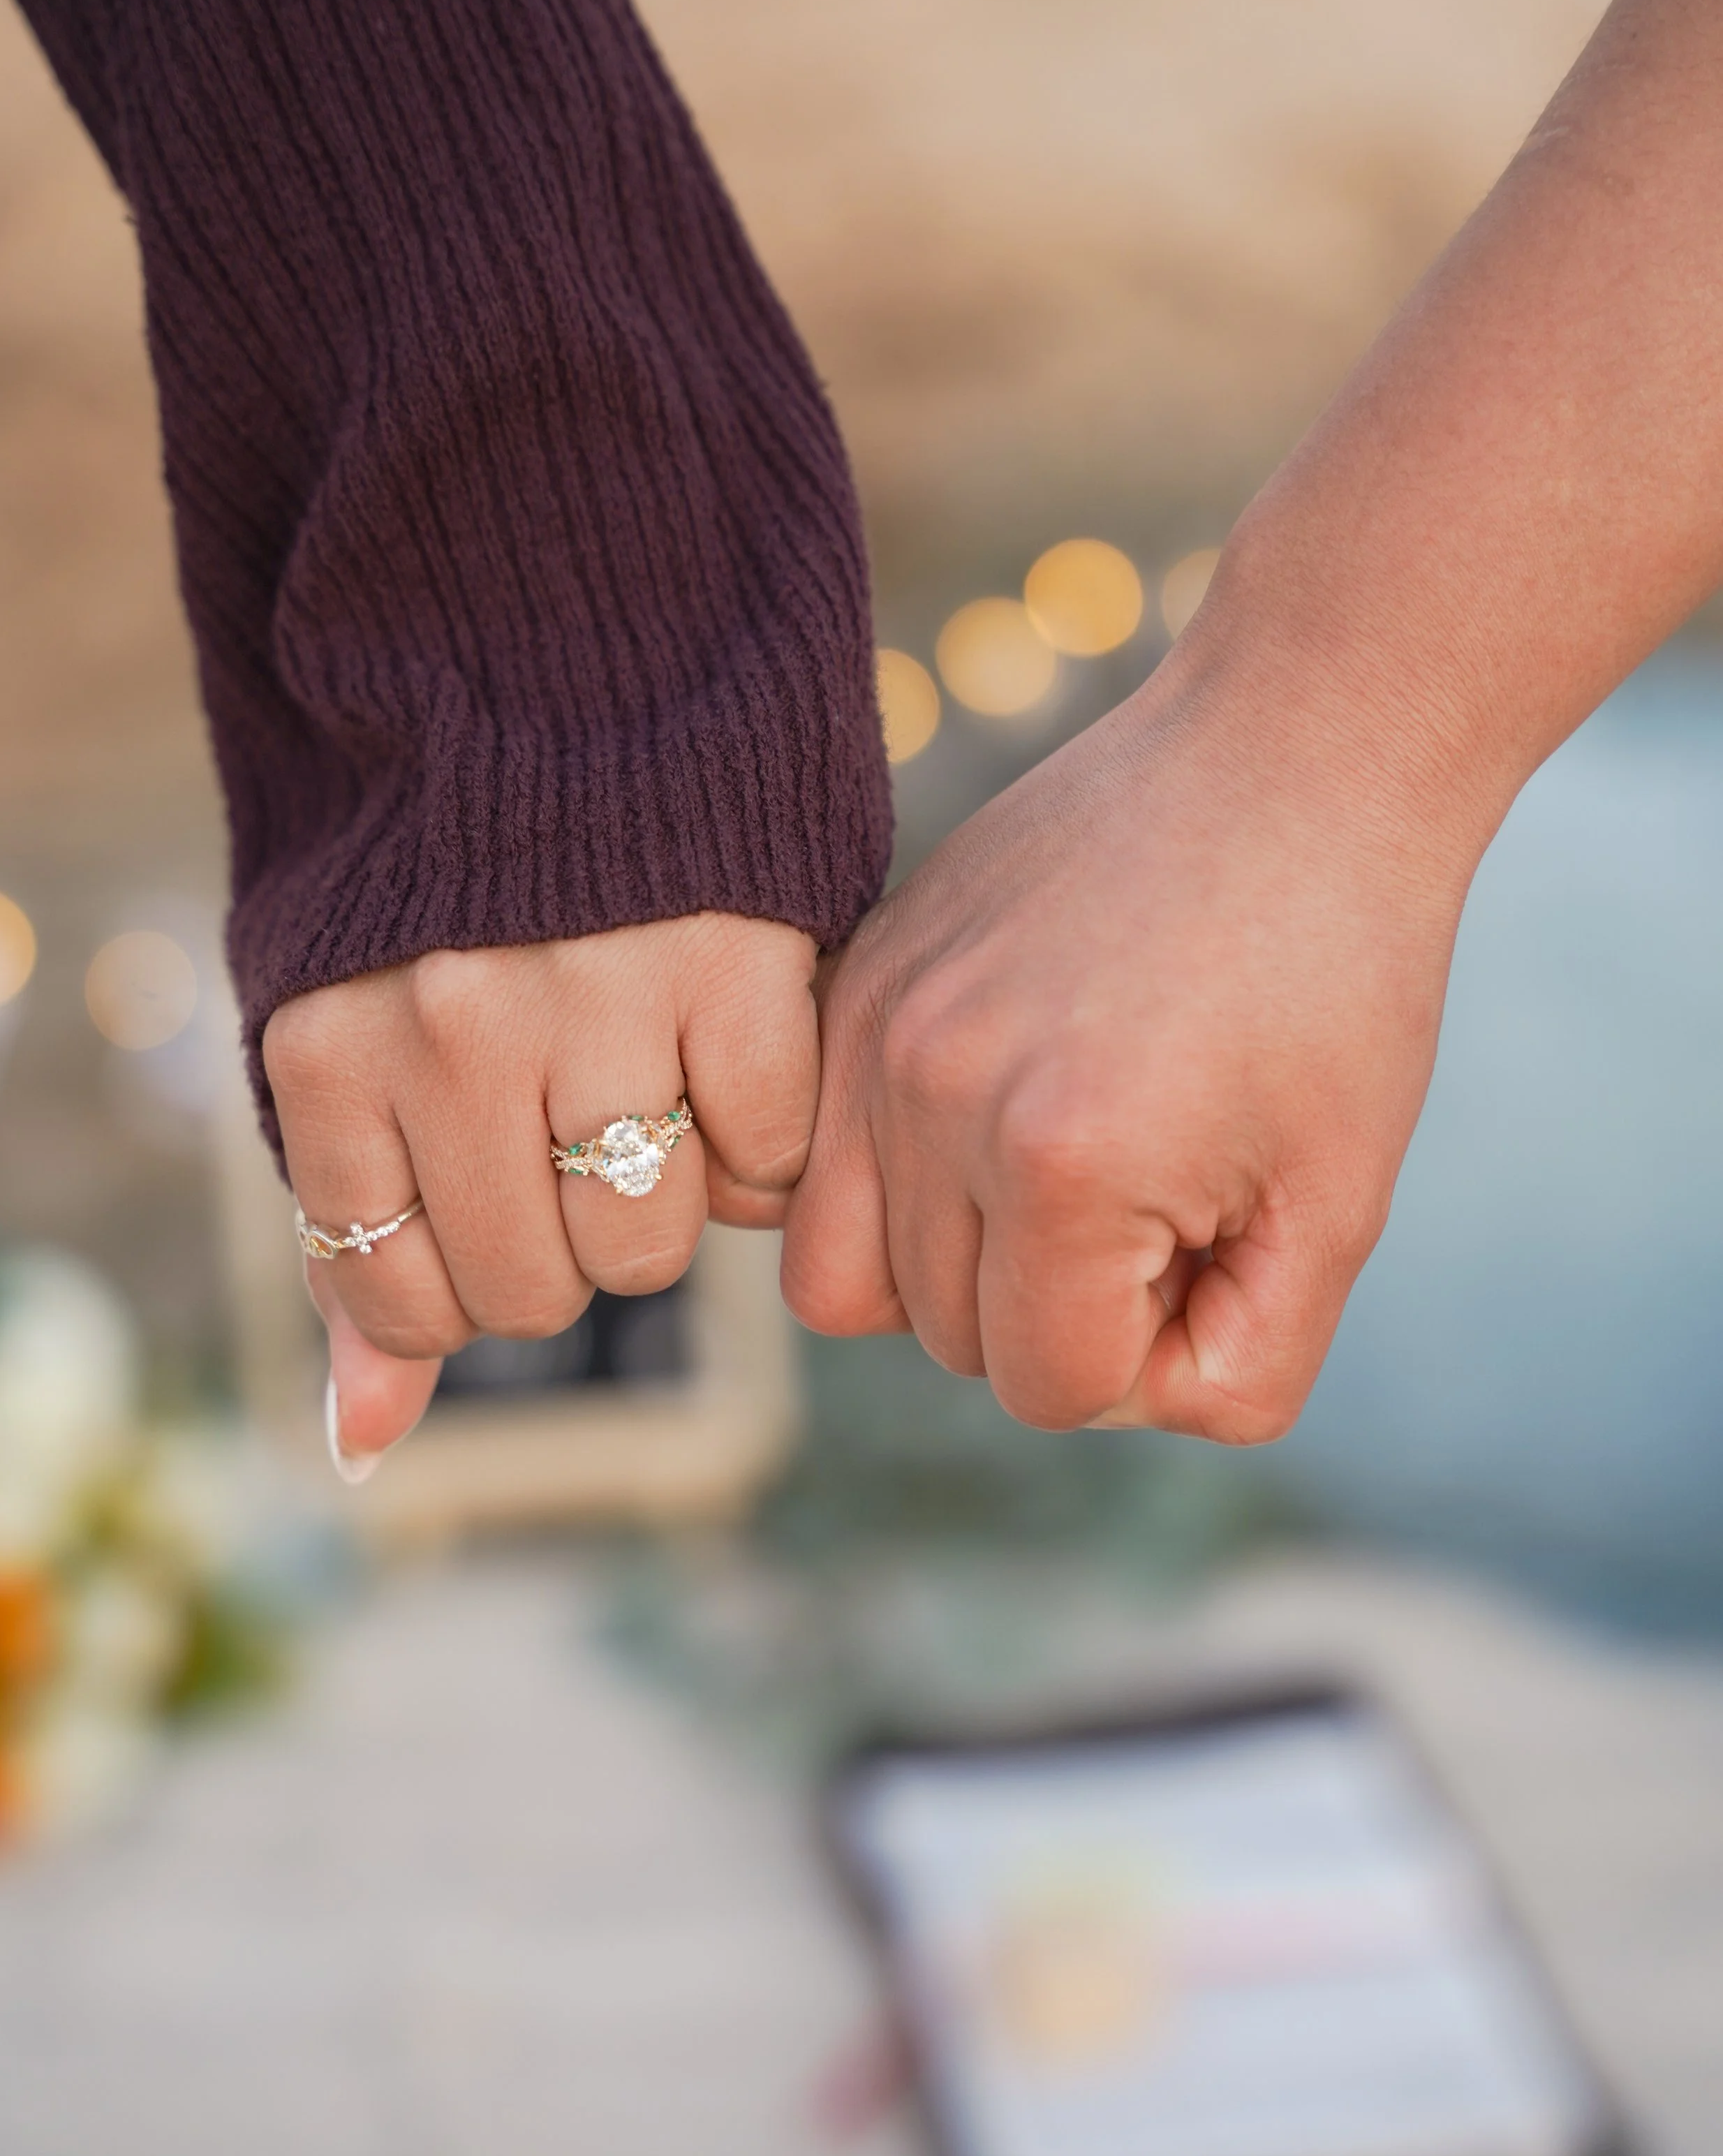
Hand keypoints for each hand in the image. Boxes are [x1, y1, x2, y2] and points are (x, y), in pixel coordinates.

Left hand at [263, 914, 817, 1476]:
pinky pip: (769, 1157)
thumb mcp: (342, 1046)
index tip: (492, 1197)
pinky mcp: (733, 958)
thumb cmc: (425, 890)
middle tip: (577, 1132)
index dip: (464, 1279)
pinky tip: (730, 1056)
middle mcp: (450, 1032)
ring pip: (652, 1241)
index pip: (404, 1299)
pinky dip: (766, 1139)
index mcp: (330, 1054)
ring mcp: (594, 995)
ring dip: (666, 1195)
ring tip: (650, 1080)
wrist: (536, 654)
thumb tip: (366, 1449)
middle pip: (538, 1287)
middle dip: (566, 1241)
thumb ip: (353, 1239)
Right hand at [783, 631, 1485, 1439]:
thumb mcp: (1337, 1209)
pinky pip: (817, 1162)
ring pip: (842, 1278)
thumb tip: (1120, 1397)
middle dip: (1061, 1310)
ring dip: (955, 1268)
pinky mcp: (855, 980)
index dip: (1150, 1353)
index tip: (1218, 1241)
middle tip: (1165, 1196)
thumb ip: (1240, 1369)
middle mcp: (933, 1097)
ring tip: (1065, 1178)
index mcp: (1063, 1162)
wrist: (1292, 758)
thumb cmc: (1338, 983)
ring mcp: (876, 1032)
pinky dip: (895, 1180)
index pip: (1050, 1387)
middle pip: (949, 1338)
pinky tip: (997, 1114)